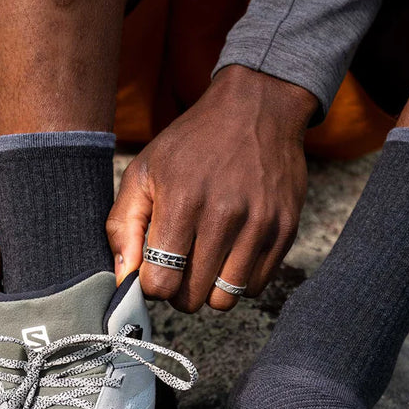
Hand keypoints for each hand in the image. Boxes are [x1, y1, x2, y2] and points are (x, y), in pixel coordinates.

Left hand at [107, 65, 316, 312]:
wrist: (258, 107)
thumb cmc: (191, 144)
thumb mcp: (144, 172)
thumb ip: (123, 226)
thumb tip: (124, 278)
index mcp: (182, 203)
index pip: (160, 283)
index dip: (152, 283)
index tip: (155, 267)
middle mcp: (224, 218)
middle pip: (192, 299)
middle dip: (179, 290)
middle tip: (180, 265)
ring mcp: (259, 226)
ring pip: (225, 301)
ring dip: (210, 289)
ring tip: (206, 261)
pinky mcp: (285, 231)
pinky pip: (256, 287)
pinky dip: (239, 280)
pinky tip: (232, 253)